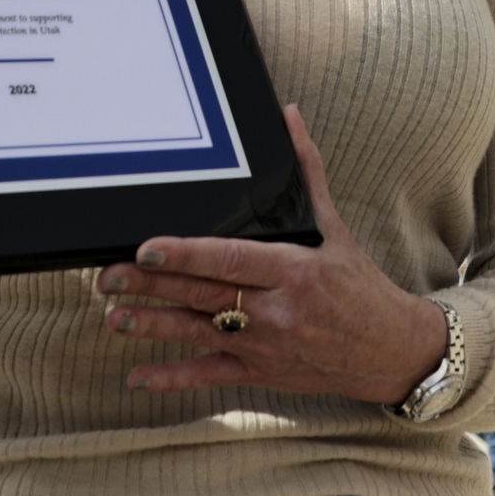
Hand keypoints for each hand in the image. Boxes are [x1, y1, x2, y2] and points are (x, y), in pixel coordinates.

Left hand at [94, 106, 449, 403]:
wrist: (388, 350)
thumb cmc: (358, 284)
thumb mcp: (336, 227)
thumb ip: (305, 172)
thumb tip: (288, 116)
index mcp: (295, 270)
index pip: (230, 259)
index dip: (185, 255)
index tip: (146, 248)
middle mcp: (277, 310)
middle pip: (203, 294)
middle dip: (151, 286)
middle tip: (106, 275)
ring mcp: (266, 346)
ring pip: (198, 333)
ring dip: (152, 326)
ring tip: (113, 316)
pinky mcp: (261, 374)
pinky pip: (210, 376)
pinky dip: (173, 378)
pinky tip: (137, 376)